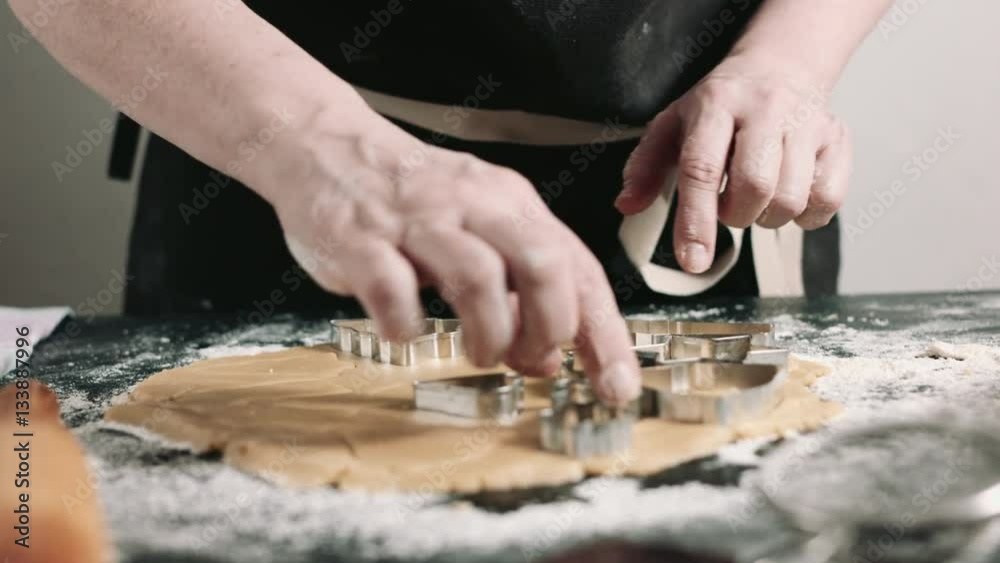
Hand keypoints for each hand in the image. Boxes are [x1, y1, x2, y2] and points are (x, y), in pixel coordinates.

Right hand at [265, 115, 640, 403]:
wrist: (326, 146)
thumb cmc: (410, 199)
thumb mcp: (478, 233)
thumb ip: (517, 293)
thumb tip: (548, 359)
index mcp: (510, 203)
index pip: (578, 269)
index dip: (604, 334)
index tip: (616, 386)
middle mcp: (472, 206)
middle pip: (542, 264)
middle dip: (549, 327)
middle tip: (531, 357)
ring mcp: (416, 221)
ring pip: (478, 277)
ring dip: (489, 334)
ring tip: (479, 353)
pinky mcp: (361, 240)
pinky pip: (393, 290)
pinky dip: (406, 326)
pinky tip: (406, 330)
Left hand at [616, 54, 852, 272]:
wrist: (777, 69)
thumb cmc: (718, 108)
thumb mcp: (670, 127)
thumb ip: (644, 168)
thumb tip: (626, 206)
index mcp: (715, 105)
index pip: (702, 168)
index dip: (695, 221)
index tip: (692, 262)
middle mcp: (765, 108)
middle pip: (755, 185)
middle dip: (736, 216)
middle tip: (727, 207)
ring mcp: (807, 122)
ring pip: (791, 198)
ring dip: (767, 217)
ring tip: (754, 198)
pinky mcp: (838, 138)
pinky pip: (827, 200)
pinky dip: (805, 215)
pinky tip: (787, 196)